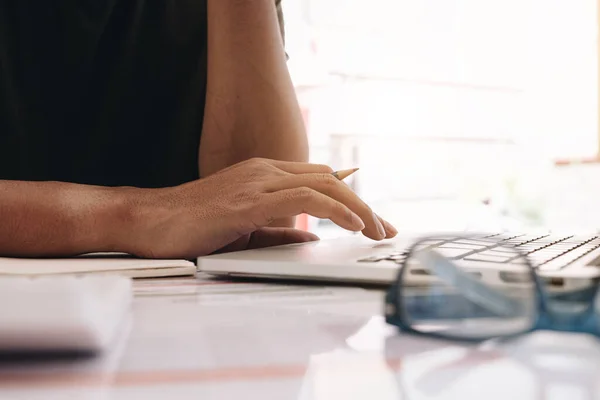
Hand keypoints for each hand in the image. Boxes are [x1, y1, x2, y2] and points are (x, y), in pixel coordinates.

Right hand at [126, 158, 396, 257]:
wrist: (148, 221)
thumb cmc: (191, 225)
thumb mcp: (245, 229)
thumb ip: (279, 232)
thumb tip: (313, 239)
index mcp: (265, 175)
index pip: (320, 180)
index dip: (351, 198)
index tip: (373, 220)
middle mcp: (265, 171)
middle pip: (330, 180)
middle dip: (364, 204)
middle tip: (386, 229)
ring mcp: (257, 182)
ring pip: (323, 185)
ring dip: (358, 208)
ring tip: (378, 230)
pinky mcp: (248, 200)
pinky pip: (303, 198)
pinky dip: (334, 209)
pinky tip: (353, 224)